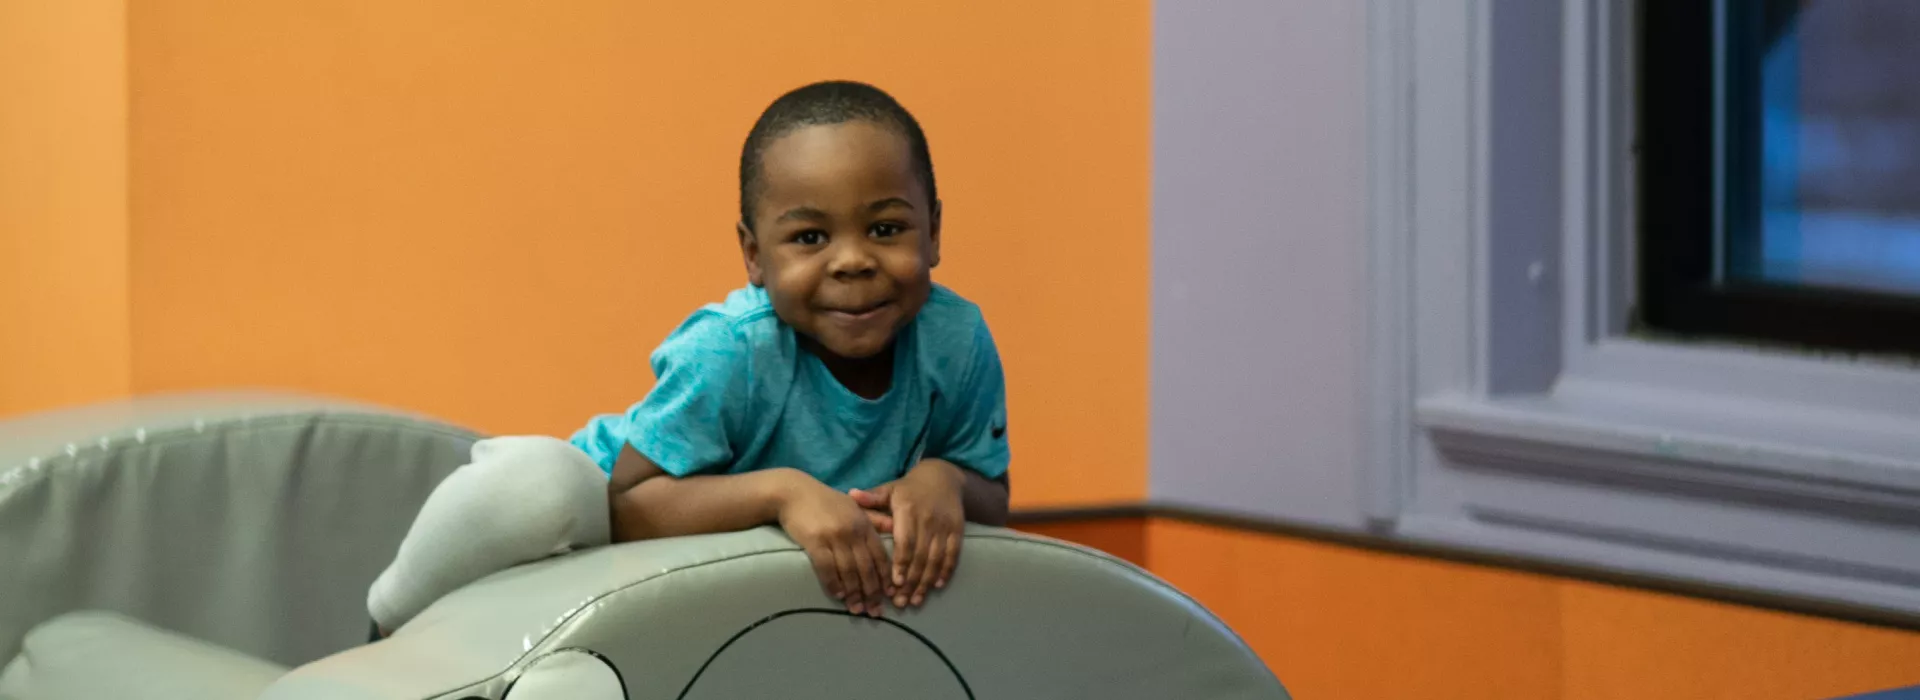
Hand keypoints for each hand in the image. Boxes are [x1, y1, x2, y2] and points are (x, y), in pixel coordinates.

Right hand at [776, 476, 892, 616]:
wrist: (793, 492)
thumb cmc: (825, 501)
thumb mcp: (853, 505)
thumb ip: (874, 518)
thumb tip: (895, 527)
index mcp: (864, 524)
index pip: (880, 555)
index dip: (886, 578)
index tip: (890, 596)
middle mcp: (852, 531)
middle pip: (867, 568)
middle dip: (872, 592)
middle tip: (875, 612)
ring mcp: (834, 537)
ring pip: (849, 571)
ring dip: (854, 594)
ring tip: (857, 609)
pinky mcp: (815, 542)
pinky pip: (827, 569)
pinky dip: (834, 584)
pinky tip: (838, 596)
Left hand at [851, 460, 965, 608]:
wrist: (943, 476)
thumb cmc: (910, 488)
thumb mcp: (890, 488)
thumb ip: (872, 496)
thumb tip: (851, 495)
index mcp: (908, 510)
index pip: (905, 542)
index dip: (901, 564)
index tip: (894, 584)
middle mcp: (928, 520)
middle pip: (920, 556)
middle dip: (910, 581)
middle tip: (901, 602)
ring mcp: (944, 526)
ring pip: (936, 559)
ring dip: (926, 582)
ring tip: (916, 600)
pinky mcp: (957, 530)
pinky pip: (953, 554)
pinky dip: (945, 571)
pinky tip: (937, 586)